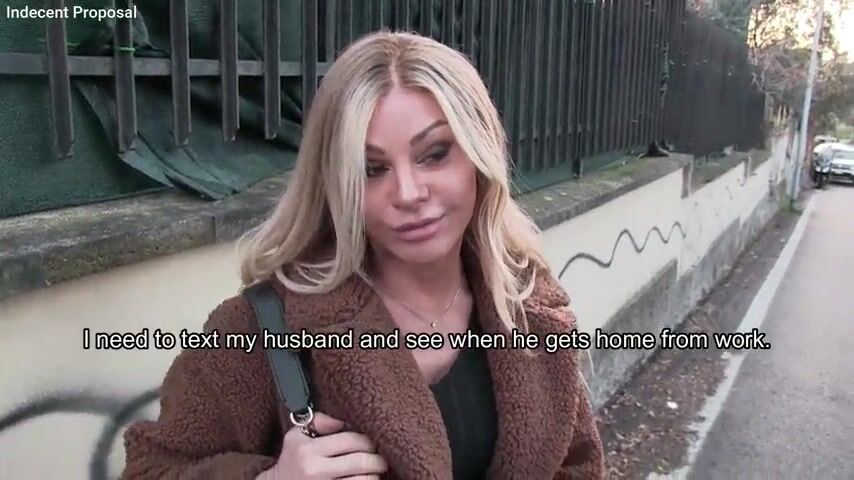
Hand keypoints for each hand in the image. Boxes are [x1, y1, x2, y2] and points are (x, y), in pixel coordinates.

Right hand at [257, 412, 387, 479]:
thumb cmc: (292, 459)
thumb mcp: (296, 436)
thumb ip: (319, 421)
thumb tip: (343, 422)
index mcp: (308, 450)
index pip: (351, 440)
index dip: (368, 441)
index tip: (372, 444)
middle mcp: (315, 470)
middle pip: (361, 461)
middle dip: (377, 460)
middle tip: (381, 459)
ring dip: (374, 475)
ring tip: (375, 472)